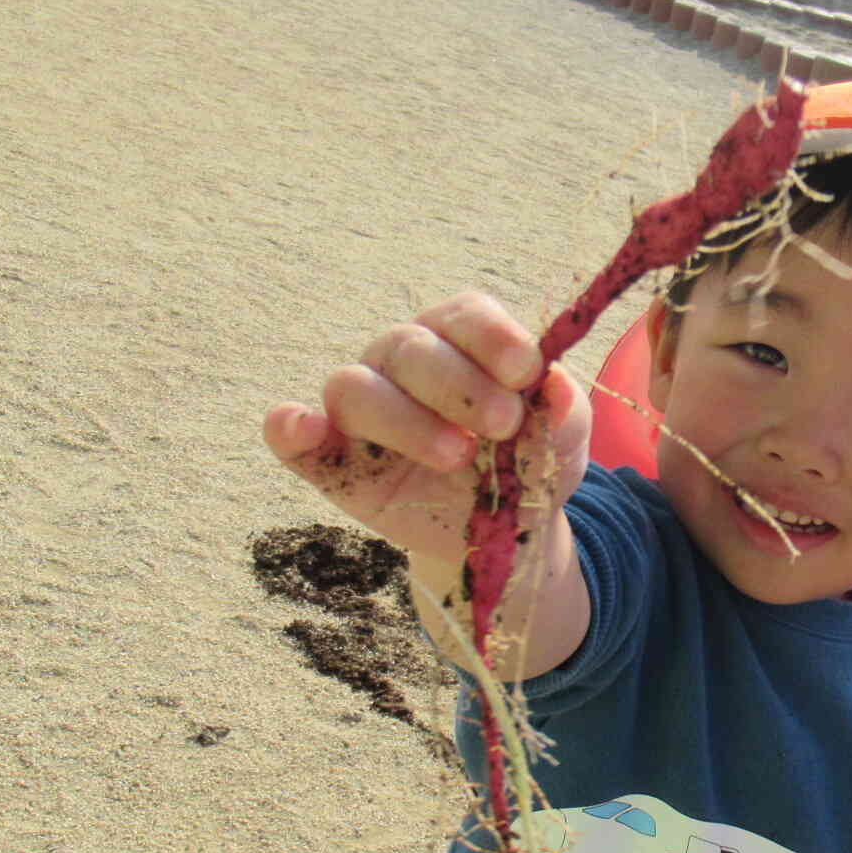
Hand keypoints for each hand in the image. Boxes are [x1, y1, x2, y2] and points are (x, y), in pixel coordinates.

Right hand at [262, 294, 589, 566]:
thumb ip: (563, 414)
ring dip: (404, 420)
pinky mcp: (332, 459)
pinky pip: (290, 435)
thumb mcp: (562, 444)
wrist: (503, 536)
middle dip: (460, 385)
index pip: (466, 316)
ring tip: (456, 456)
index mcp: (461, 339)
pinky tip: (301, 426)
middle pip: (411, 349)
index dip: (493, 338)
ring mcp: (363, 408)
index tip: (527, 372)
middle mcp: (404, 360)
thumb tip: (557, 385)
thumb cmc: (529, 465)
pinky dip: (289, 427)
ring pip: (354, 386)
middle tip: (504, 426)